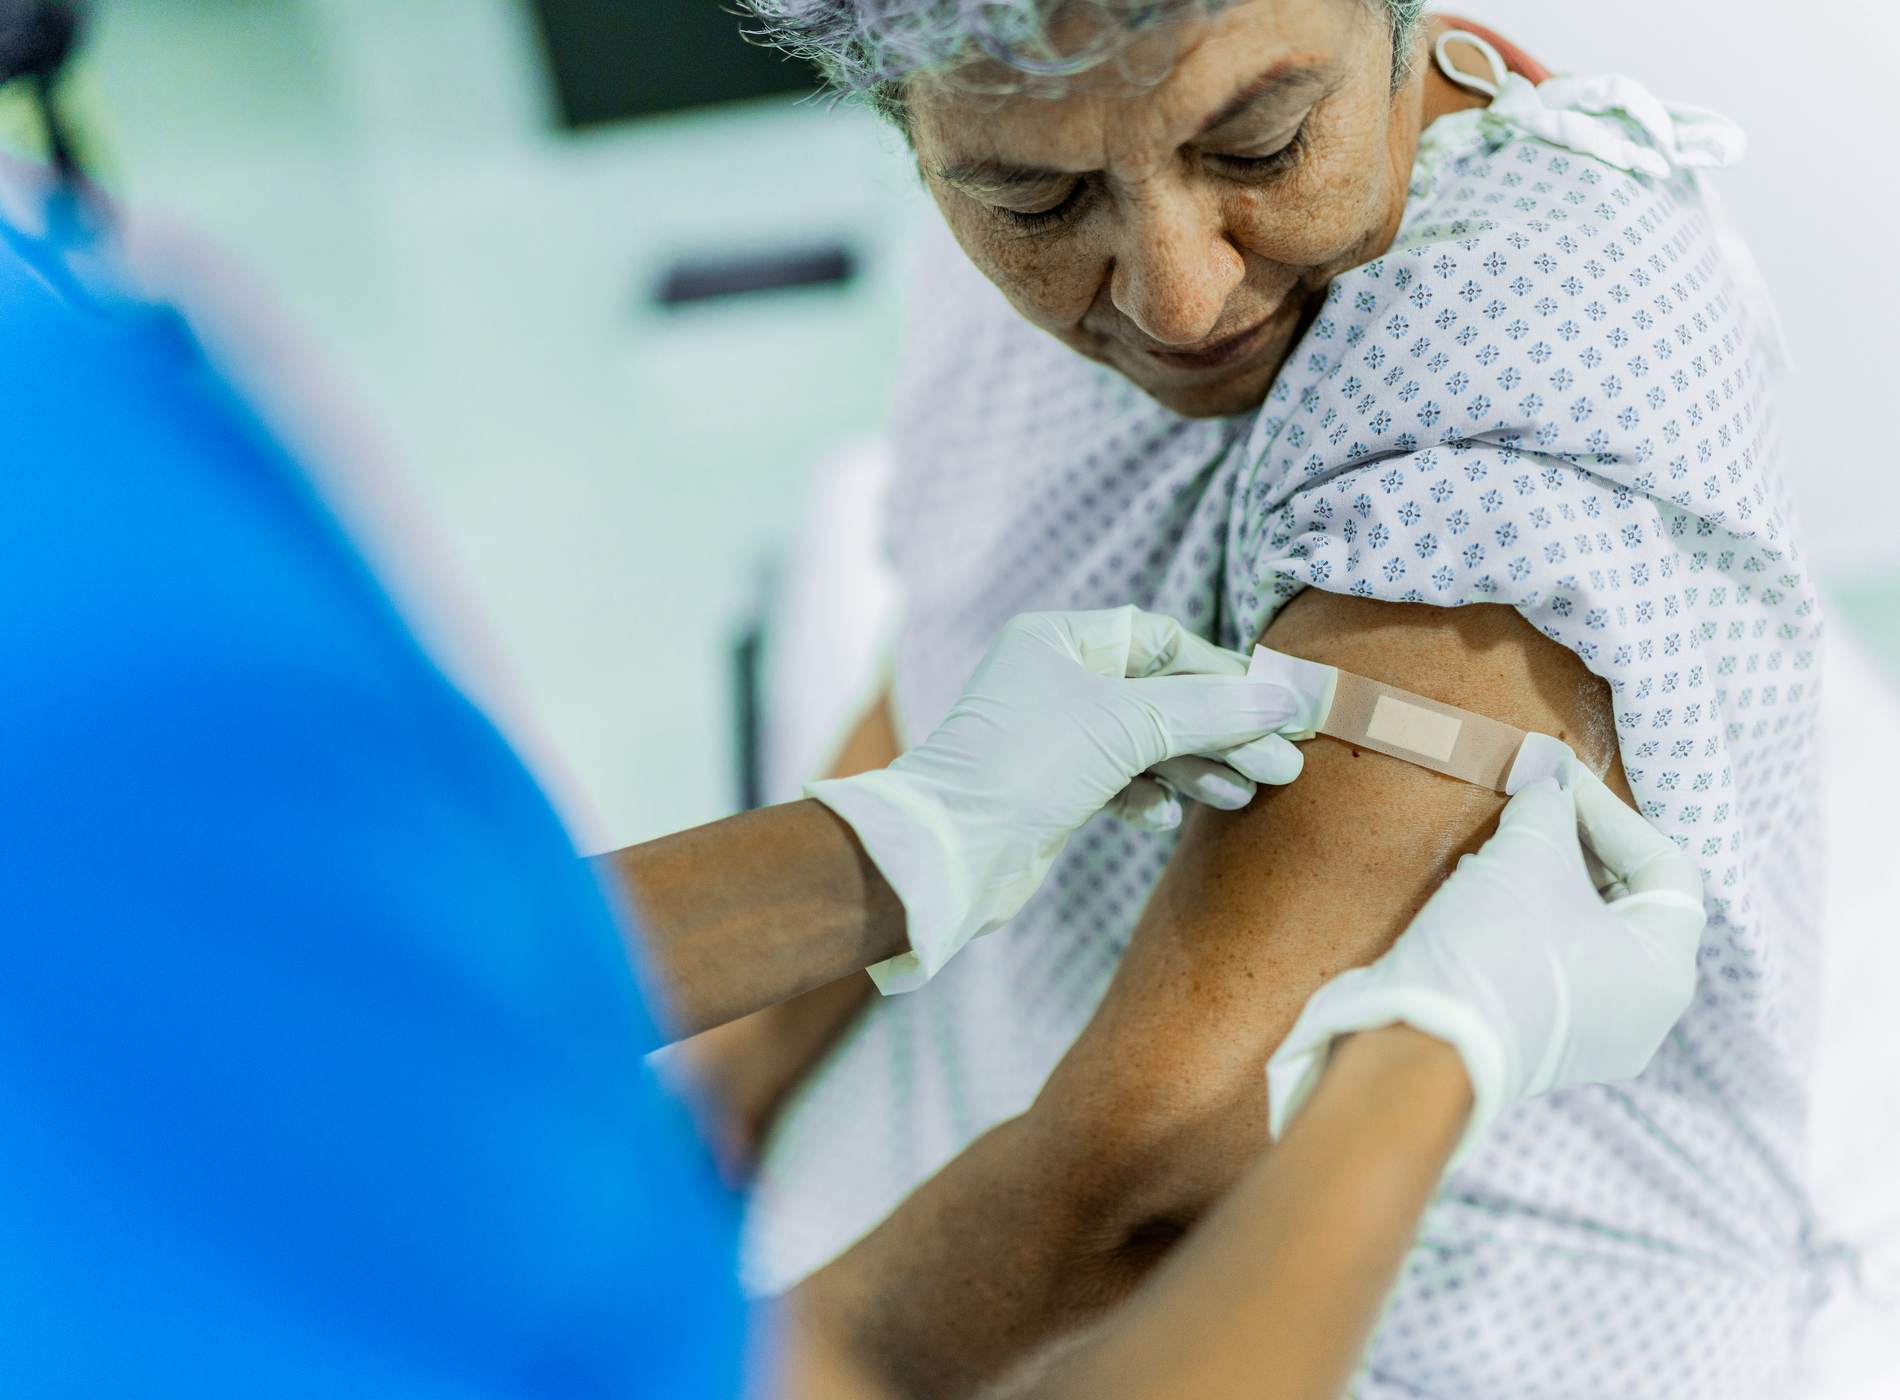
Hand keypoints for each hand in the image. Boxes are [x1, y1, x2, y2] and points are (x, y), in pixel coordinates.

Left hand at [808, 607, 1303, 991]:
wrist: (949, 851)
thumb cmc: (1026, 765)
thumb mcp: (1126, 724)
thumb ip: (1208, 710)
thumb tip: (1283, 699)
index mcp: (1060, 639)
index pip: (1163, 642)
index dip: (1223, 674)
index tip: (1277, 707)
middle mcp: (1055, 679)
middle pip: (1162, 695)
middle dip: (1220, 730)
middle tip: (1281, 764)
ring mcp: (1053, 736)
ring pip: (1145, 742)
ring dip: (1196, 766)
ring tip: (1243, 793)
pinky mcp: (1052, 789)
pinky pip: (1119, 781)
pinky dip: (1150, 795)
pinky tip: (1168, 816)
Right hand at [1266, 768, 1705, 1163]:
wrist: (1419, 1047)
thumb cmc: (1497, 949)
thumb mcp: (1527, 858)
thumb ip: (1547, 810)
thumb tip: (1547, 783)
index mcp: (1665, 970)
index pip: (1665, 867)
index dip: (1612, 813)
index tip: (1557, 783)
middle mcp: (1645, 1015)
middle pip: (1629, 905)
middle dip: (1579, 849)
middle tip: (1534, 811)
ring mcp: (1595, 1040)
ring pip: (1587, 937)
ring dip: (1548, 884)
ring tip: (1499, 850)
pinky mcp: (1542, 1049)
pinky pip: (1555, 970)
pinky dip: (1529, 926)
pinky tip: (1481, 900)